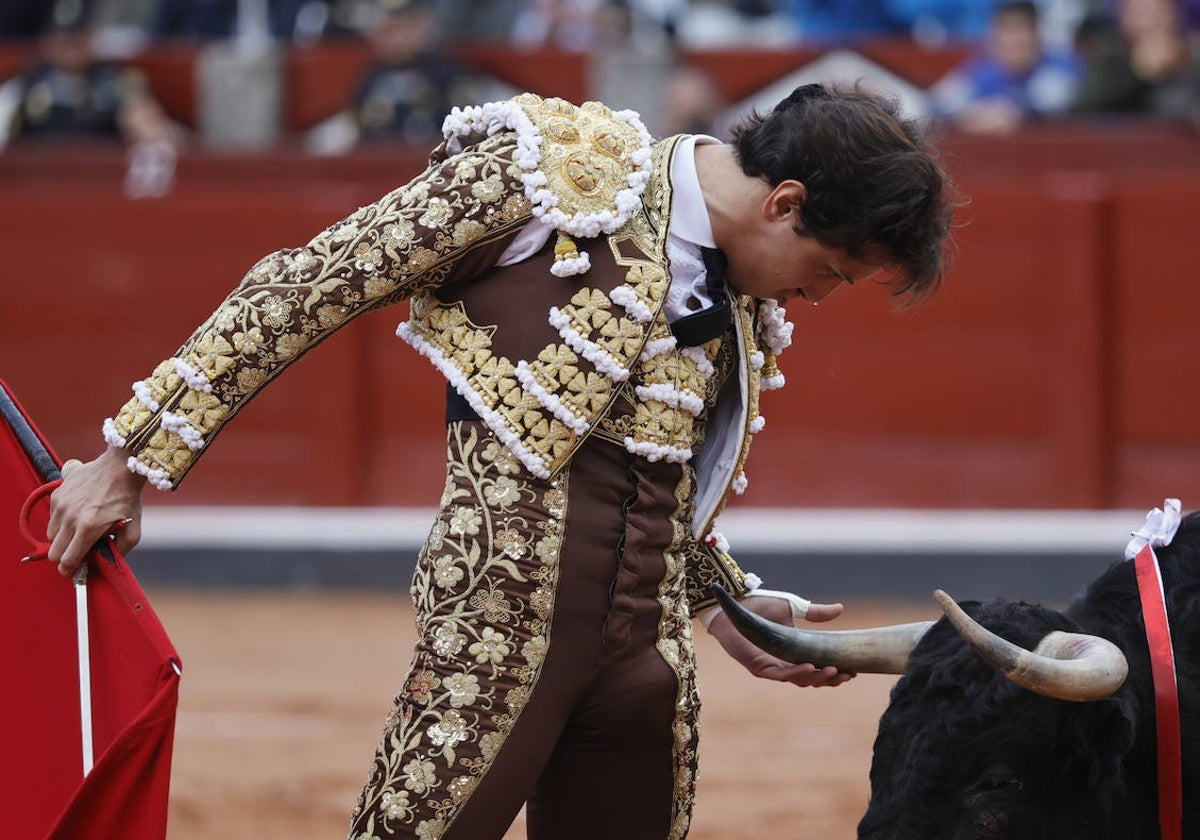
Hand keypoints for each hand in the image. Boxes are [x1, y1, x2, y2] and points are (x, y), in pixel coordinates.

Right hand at [47, 446, 145, 576]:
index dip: (70, 570)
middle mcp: (71, 518)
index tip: (74, 571)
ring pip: (51, 536)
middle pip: (54, 553)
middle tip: (76, 553)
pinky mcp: (57, 495)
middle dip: (64, 557)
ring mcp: (61, 506)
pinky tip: (77, 515)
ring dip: (62, 539)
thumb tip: (106, 563)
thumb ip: (120, 551)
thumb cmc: (127, 498)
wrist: (119, 467)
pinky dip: (61, 522)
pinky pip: (51, 518)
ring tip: (79, 531)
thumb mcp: (133, 529)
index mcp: (89, 528)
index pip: (67, 561)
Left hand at [707, 594, 854, 687]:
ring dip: (816, 677)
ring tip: (833, 671)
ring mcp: (772, 666)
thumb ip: (815, 612)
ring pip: (799, 680)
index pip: (818, 666)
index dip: (834, 671)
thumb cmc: (759, 604)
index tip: (852, 669)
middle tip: (847, 674)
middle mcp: (784, 662)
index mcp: (794, 650)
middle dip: (830, 679)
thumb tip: (840, 609)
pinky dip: (796, 673)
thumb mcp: (793, 607)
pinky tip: (810, 667)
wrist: (735, 601)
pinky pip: (780, 675)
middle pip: (811, 679)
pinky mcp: (758, 667)